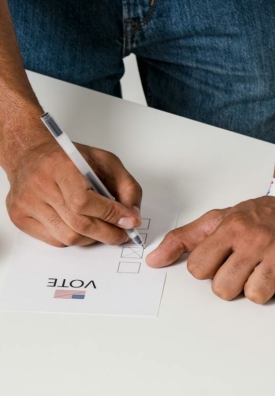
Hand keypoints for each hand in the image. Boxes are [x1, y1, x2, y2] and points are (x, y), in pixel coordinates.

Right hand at [5, 139, 141, 246]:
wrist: (30, 154)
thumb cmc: (69, 159)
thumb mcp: (106, 162)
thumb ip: (127, 187)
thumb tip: (133, 218)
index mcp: (60, 166)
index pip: (84, 202)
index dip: (111, 215)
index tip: (130, 222)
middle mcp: (39, 186)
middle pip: (79, 224)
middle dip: (108, 234)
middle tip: (122, 235)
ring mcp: (27, 204)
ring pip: (68, 237)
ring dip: (92, 238)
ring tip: (102, 230)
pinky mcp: (20, 217)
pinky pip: (55, 241)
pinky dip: (75, 239)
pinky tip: (81, 227)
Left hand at [146, 196, 274, 302]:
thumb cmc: (265, 214)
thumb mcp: (222, 218)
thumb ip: (186, 239)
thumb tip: (154, 260)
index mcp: (231, 228)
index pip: (199, 269)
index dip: (210, 271)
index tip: (225, 261)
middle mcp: (256, 239)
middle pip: (224, 290)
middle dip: (234, 285)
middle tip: (248, 269)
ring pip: (257, 295)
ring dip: (263, 289)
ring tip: (269, 270)